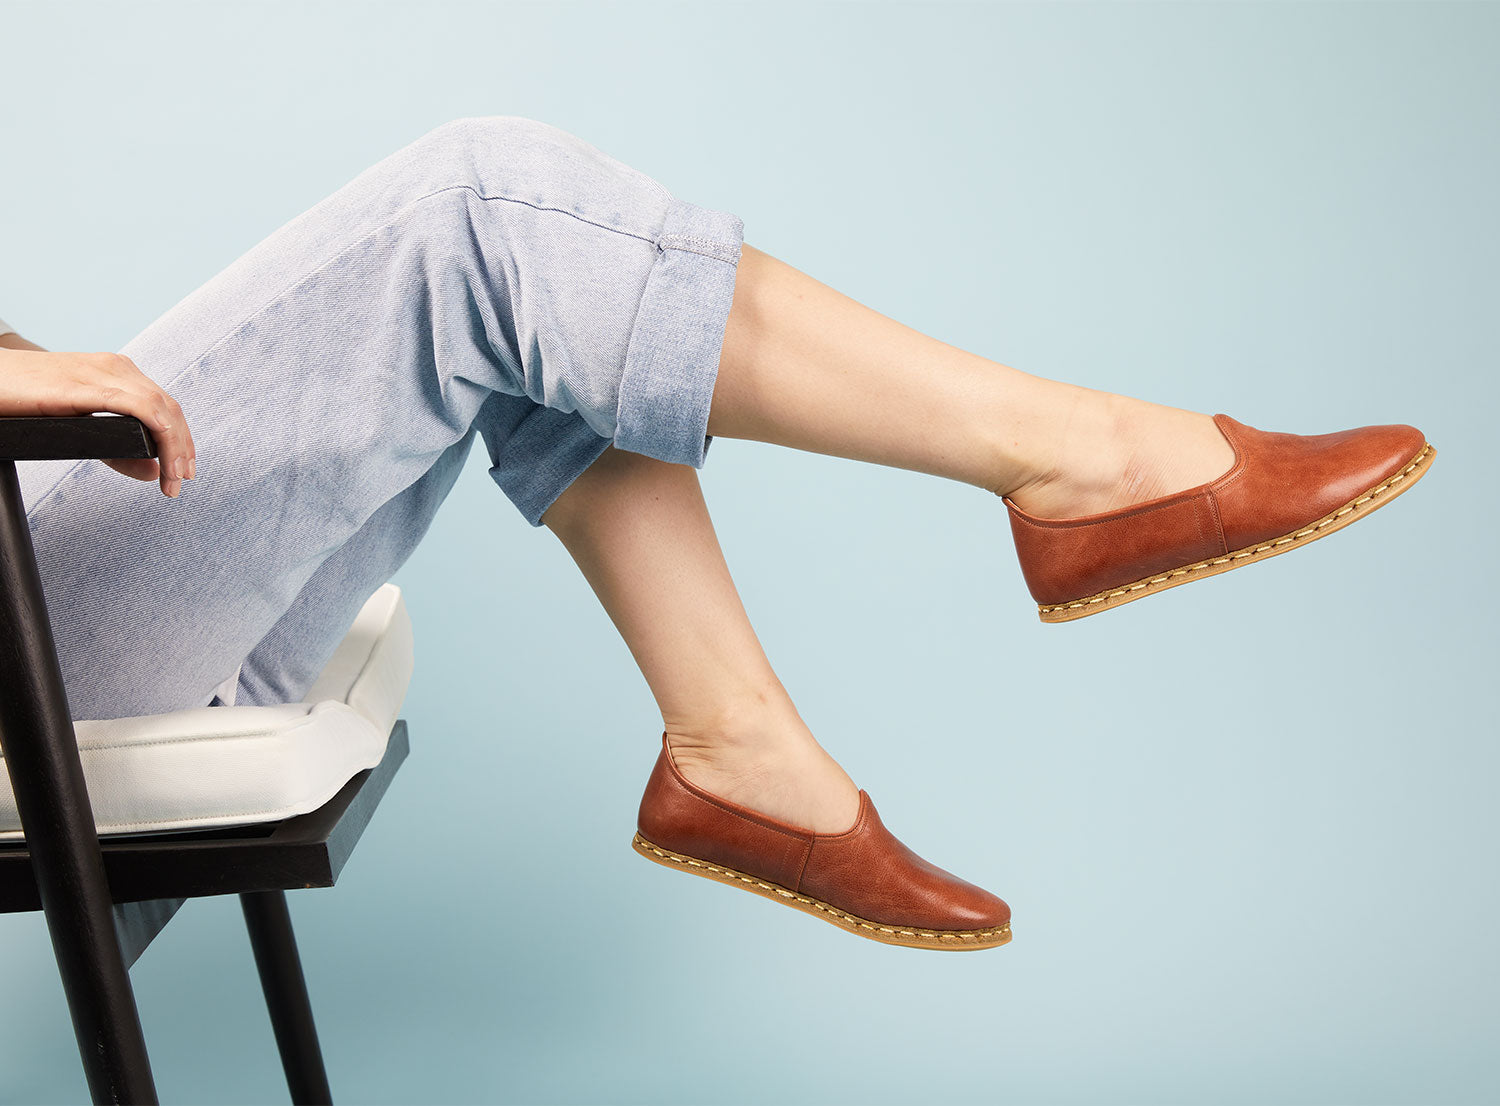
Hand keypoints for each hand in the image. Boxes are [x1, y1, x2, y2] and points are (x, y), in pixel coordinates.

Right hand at [0, 348, 196, 497]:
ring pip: (160, 408)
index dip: (182, 440)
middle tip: (180, 482)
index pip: (166, 407)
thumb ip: (116, 449)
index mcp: (119, 373)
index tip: (183, 470)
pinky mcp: (83, 385)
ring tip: (171, 478)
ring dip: (174, 446)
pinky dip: (157, 430)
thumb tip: (153, 472)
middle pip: (169, 409)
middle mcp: (116, 368)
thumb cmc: (29, 399)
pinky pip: (134, 404)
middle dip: (182, 449)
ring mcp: (101, 373)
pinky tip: (161, 453)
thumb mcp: (81, 425)